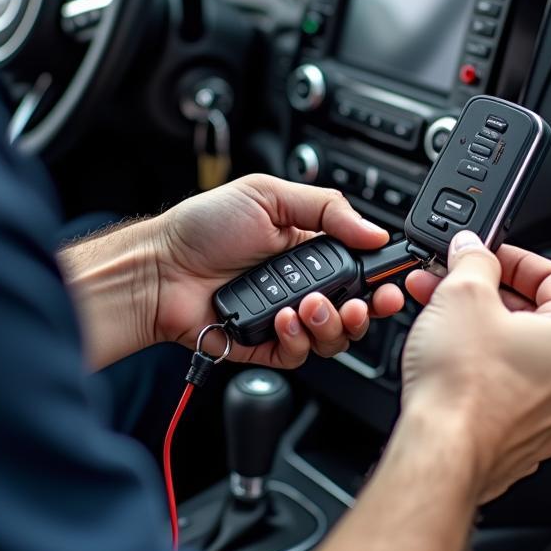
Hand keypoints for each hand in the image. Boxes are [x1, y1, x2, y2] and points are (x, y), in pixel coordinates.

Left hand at [152, 175, 405, 368]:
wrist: (160, 267)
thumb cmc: (204, 226)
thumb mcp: (268, 195)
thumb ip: (327, 208)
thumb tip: (374, 230)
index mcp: (309, 248)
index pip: (359, 269)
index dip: (379, 279)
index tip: (391, 283)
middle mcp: (302, 286)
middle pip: (354, 310)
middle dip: (364, 310)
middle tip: (358, 304)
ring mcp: (286, 318)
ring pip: (332, 337)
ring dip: (329, 323)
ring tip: (307, 305)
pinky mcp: (266, 345)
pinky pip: (299, 354)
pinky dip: (297, 339)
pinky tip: (283, 319)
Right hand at [401, 232, 550, 503]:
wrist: (441, 453)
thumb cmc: (459, 386)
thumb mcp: (462, 293)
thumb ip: (473, 260)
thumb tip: (474, 249)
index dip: (516, 257)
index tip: (486, 255)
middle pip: (536, 317)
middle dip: (487, 295)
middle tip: (450, 284)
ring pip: (519, 355)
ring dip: (480, 330)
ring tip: (438, 318)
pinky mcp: (523, 440)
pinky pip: (508, 391)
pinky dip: (482, 370)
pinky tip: (448, 362)